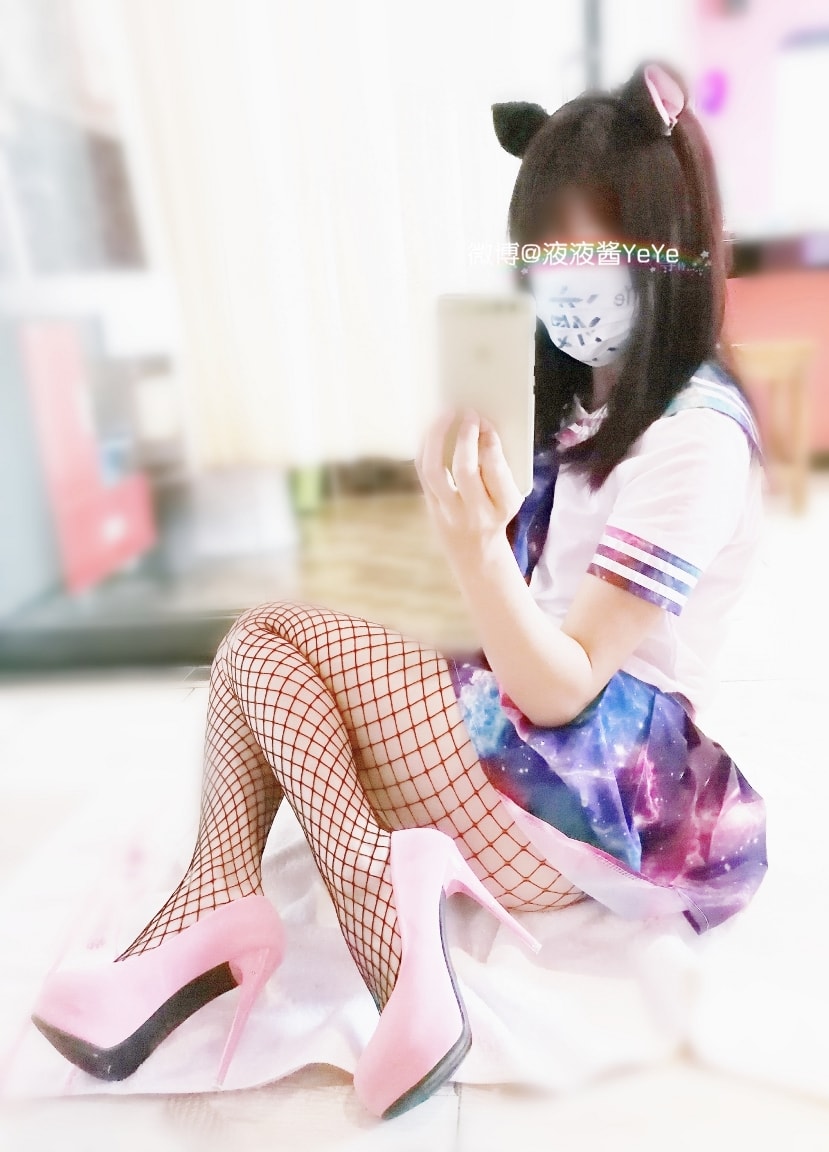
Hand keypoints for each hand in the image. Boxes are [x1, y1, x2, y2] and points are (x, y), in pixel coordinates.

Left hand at [414, 406, 524, 568]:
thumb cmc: (495, 516)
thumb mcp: (510, 498)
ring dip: (437, 438)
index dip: (490, 443)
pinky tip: (432, 432)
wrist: (475, 554)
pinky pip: (422, 473)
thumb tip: (483, 430)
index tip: (486, 423)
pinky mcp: (430, 507)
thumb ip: (500, 468)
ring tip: (445, 416)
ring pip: (434, 471)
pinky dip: (426, 448)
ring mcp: (448, 511)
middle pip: (465, 471)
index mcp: (502, 506)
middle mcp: (474, 512)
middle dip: (466, 438)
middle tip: (469, 414)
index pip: (495, 471)